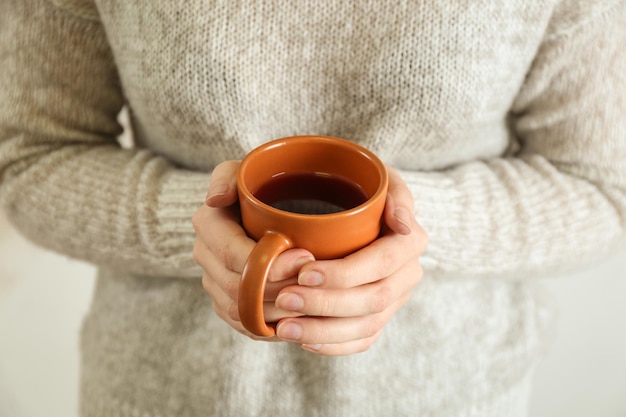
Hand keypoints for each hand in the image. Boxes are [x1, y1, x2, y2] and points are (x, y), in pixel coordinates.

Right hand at [192, 160, 314, 339]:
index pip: (234, 255)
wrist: (254, 208)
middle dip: (280, 289)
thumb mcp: (241, 171)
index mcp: (208, 225)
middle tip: (315, 282)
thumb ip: (228, 177)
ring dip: (279, 312)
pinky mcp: (227, 302)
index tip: (307, 256)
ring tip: (314, 302)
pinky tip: (300, 319)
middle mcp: (206, 257)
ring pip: (242, 312)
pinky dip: (272, 326)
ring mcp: (214, 283)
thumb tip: (214, 199)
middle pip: (238, 289)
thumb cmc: (256, 185)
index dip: (270, 264)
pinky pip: (246, 325)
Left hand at [273, 167, 427, 354]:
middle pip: (373, 299)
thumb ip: (394, 193)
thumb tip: (403, 223)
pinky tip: (303, 339)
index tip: (304, 272)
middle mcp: (407, 273)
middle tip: (283, 299)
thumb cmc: (363, 189)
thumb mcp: (379, 178)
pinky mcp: (379, 317)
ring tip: (284, 327)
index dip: (344, 273)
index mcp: (409, 241)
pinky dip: (333, 345)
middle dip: (325, 304)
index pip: (381, 263)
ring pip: (366, 326)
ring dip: (323, 330)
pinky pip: (363, 340)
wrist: (362, 210)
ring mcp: (395, 299)